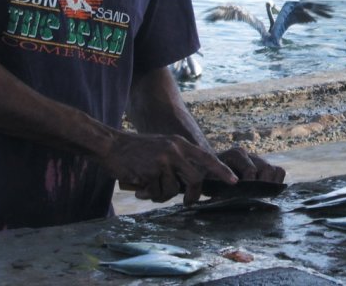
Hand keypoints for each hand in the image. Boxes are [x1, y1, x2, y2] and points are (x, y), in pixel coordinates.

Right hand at [105, 132, 236, 205]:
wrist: (111, 145)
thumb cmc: (138, 150)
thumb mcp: (164, 147)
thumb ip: (178, 161)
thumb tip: (191, 185)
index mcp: (180, 143)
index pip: (206, 157)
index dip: (221, 170)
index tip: (234, 181)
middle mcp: (174, 150)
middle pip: (195, 179)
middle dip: (193, 194)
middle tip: (188, 201)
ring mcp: (162, 161)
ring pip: (172, 190)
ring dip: (162, 195)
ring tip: (150, 187)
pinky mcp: (148, 172)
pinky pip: (156, 193)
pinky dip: (149, 194)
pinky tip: (140, 186)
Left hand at [202, 147, 285, 195]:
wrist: (208, 169)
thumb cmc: (208, 177)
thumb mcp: (210, 180)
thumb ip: (219, 186)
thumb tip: (229, 198)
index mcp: (236, 155)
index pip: (251, 169)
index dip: (251, 184)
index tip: (245, 196)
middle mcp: (250, 155)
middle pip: (267, 168)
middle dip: (263, 185)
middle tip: (256, 197)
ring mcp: (258, 160)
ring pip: (275, 170)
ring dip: (271, 184)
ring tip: (262, 196)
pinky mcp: (264, 167)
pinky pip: (278, 172)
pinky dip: (276, 182)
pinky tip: (265, 193)